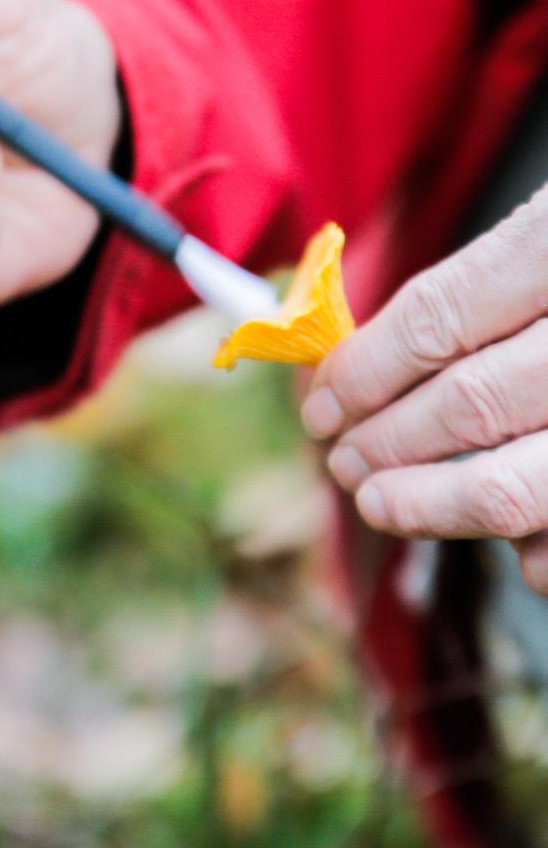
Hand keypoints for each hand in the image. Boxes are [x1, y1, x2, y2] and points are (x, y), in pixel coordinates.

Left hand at [301, 187, 547, 593]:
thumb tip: (365, 368)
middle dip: (384, 441)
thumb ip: (486, 293)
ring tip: (380, 502)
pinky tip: (513, 549)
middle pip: (465, 404)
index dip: (363, 369)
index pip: (438, 318)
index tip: (320, 402)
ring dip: (430, 506)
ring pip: (510, 489)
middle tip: (341, 458)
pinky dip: (537, 554)